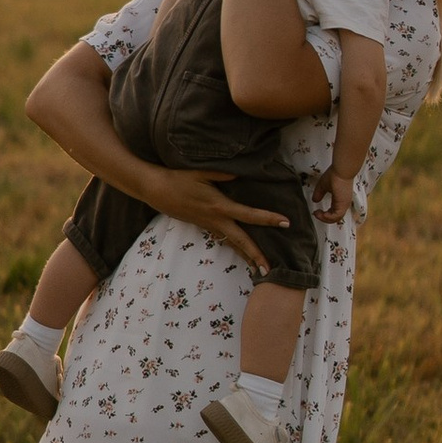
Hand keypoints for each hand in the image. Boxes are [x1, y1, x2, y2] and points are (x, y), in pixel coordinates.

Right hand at [138, 164, 293, 270]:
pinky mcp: (203, 226)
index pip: (249, 215)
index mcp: (219, 206)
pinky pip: (223, 239)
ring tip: (259, 270)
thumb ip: (223, 174)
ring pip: (231, 243)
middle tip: (270, 270)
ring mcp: (208, 225)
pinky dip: (234, 247)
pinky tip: (242, 253)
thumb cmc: (178, 178)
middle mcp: (216, 220)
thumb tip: (240, 174)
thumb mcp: (201, 172)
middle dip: (256, 256)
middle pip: (241, 241)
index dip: (268, 219)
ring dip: (246, 256)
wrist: (156, 190)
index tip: (285, 223)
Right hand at [311, 164, 359, 221]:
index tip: (317, 211)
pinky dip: (328, 217)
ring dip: (325, 219)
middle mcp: (343, 203)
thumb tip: (314, 200)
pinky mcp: (342, 204)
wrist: (341, 170)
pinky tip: (321, 214)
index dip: (325, 214)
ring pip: (335, 219)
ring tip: (317, 214)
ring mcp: (344, 204)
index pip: (334, 212)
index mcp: (340, 199)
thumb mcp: (323, 185)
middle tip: (316, 214)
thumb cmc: (335, 174)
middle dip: (324, 218)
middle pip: (335, 218)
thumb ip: (319, 194)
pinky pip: (335, 216)